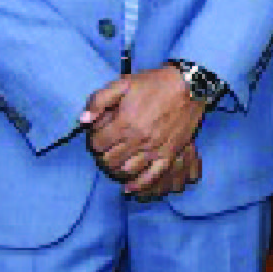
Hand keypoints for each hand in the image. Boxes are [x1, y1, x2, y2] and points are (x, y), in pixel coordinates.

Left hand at [81, 68, 207, 194]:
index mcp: (125, 123)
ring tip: (117, 161)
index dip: (94, 139)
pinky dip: (138, 185)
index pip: (97, 144)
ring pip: (126, 170)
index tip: (99, 135)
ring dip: (116, 169)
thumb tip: (83, 120)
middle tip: (107, 148)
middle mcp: (138, 140)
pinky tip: (128, 187)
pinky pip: (151, 176)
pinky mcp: (169, 154)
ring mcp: (154, 149)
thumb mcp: (123, 83)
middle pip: (109, 160)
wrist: (190, 85)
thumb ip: (99, 100)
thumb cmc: (154, 84)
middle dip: (103, 155)